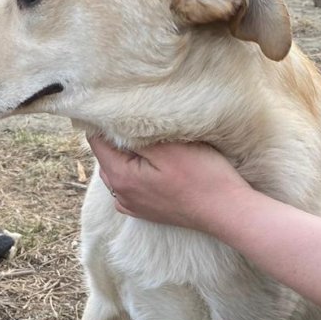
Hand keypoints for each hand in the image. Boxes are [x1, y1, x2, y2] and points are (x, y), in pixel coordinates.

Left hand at [86, 135, 249, 234]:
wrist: (224, 211)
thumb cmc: (202, 176)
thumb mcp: (168, 147)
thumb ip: (135, 135)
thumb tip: (111, 122)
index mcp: (120, 176)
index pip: (96, 140)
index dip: (106, 121)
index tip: (124, 107)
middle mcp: (120, 194)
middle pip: (105, 156)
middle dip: (116, 138)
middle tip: (140, 122)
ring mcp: (132, 205)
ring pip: (116, 170)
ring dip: (126, 155)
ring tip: (148, 142)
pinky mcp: (145, 211)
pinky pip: (128, 186)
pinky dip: (134, 173)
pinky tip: (151, 166)